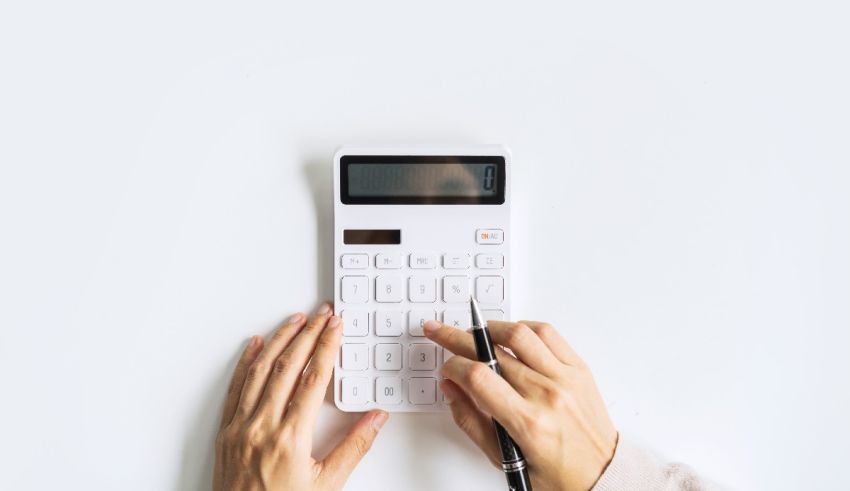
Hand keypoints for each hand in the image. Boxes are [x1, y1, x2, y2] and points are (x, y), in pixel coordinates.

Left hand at [214, 304, 388, 490]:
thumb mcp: (326, 486)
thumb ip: (353, 448)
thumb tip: (376, 418)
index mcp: (290, 438)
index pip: (313, 379)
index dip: (326, 348)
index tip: (336, 328)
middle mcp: (261, 427)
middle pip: (287, 367)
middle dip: (307, 335)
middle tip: (321, 315)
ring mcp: (240, 427)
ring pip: (259, 371)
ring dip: (278, 341)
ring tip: (294, 321)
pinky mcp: (226, 433)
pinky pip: (235, 388)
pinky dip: (245, 363)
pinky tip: (253, 346)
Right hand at [423, 319, 616, 490]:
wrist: (603, 476)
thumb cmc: (559, 476)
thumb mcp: (505, 460)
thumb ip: (471, 421)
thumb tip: (450, 388)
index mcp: (528, 423)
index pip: (478, 377)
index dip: (453, 366)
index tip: (446, 369)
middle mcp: (548, 395)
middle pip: (493, 351)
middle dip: (458, 340)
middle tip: (441, 332)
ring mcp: (566, 379)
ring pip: (520, 334)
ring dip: (490, 328)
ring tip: (475, 333)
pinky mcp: (579, 369)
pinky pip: (548, 334)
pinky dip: (524, 328)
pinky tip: (511, 335)